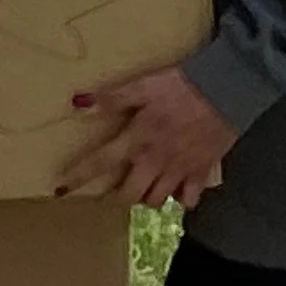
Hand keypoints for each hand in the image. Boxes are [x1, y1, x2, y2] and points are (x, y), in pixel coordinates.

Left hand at [58, 68, 237, 210]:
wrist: (225, 92)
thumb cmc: (180, 86)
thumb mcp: (142, 85)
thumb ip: (111, 99)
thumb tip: (78, 105)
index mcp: (137, 139)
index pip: (101, 163)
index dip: (79, 177)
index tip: (61, 189)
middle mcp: (155, 161)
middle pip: (129, 195)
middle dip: (116, 197)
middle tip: (111, 192)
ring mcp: (179, 170)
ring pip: (157, 200)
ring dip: (147, 198)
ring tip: (143, 188)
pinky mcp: (201, 172)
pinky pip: (188, 199)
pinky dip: (181, 199)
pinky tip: (176, 191)